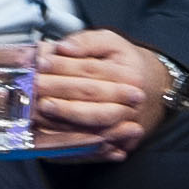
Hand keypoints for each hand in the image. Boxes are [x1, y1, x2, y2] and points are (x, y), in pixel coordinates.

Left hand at [29, 30, 180, 157]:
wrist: (153, 89)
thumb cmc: (125, 63)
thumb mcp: (111, 43)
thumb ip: (86, 42)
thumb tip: (62, 47)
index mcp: (128, 75)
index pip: (90, 70)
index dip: (64, 66)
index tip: (41, 62)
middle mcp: (129, 103)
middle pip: (90, 99)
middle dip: (59, 94)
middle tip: (34, 89)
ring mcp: (124, 126)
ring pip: (91, 126)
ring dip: (64, 119)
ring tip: (39, 110)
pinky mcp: (116, 142)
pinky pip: (92, 146)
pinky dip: (71, 142)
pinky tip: (52, 134)